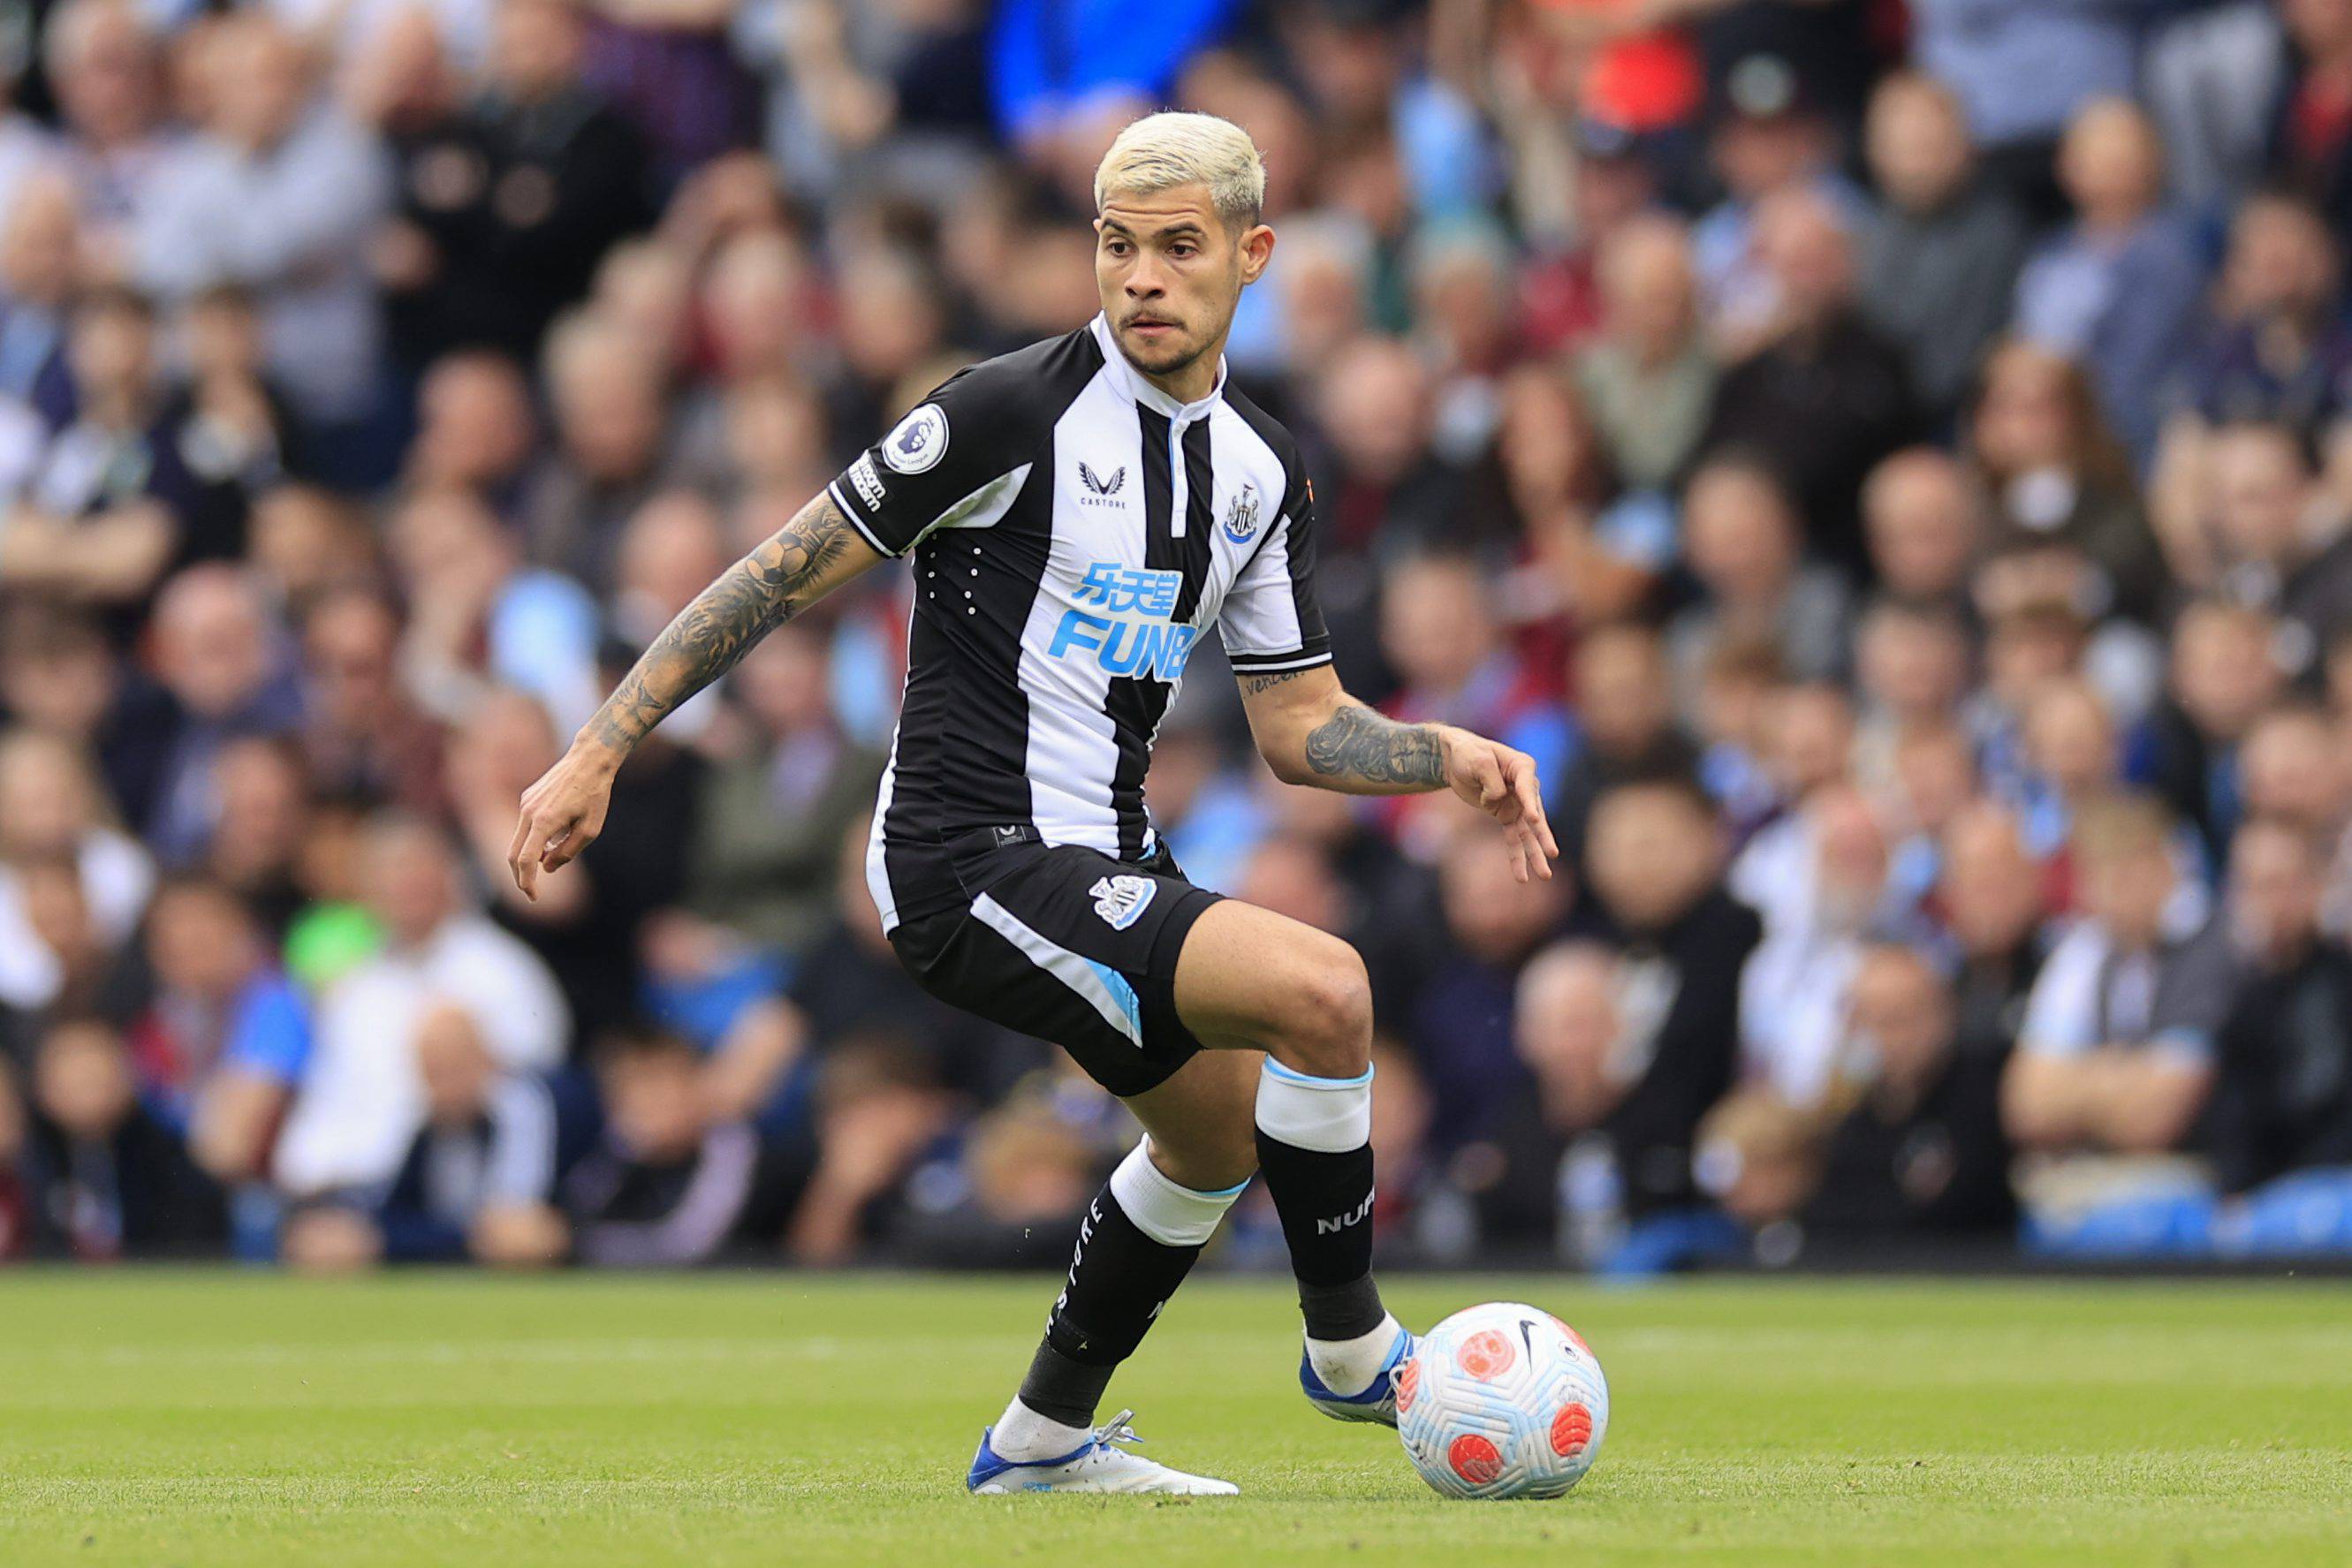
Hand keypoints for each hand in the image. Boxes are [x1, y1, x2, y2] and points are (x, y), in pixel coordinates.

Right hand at [508, 740, 620, 900]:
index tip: (534, 897)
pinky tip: (556, 834)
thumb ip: (567, 852)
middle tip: (533, 892)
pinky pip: (526, 825)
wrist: (590, 759)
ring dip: (530, 856)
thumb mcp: (590, 830)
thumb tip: (546, 868)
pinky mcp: (527, 797)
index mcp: (544, 821)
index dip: (527, 882)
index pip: (525, 860)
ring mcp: (525, 803)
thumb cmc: (595, 794)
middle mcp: (529, 811)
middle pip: (513, 853)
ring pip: (518, 840)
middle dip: (520, 876)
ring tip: (556, 853)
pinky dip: (534, 839)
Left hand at [1439, 728, 1559, 882]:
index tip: (1534, 820)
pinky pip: (1513, 838)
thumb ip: (1491, 780)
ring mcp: (1517, 803)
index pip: (1528, 788)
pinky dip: (1517, 857)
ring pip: (1528, 833)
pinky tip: (1522, 876)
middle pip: (1536, 815)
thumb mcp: (1478, 760)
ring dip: (1535, 855)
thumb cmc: (1468, 753)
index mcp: (1522, 766)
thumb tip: (1498, 800)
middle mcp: (1525, 787)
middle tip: (1553, 854)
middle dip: (1543, 837)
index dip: (1530, 804)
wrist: (1455, 759)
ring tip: (1545, 875)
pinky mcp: (1505, 815)